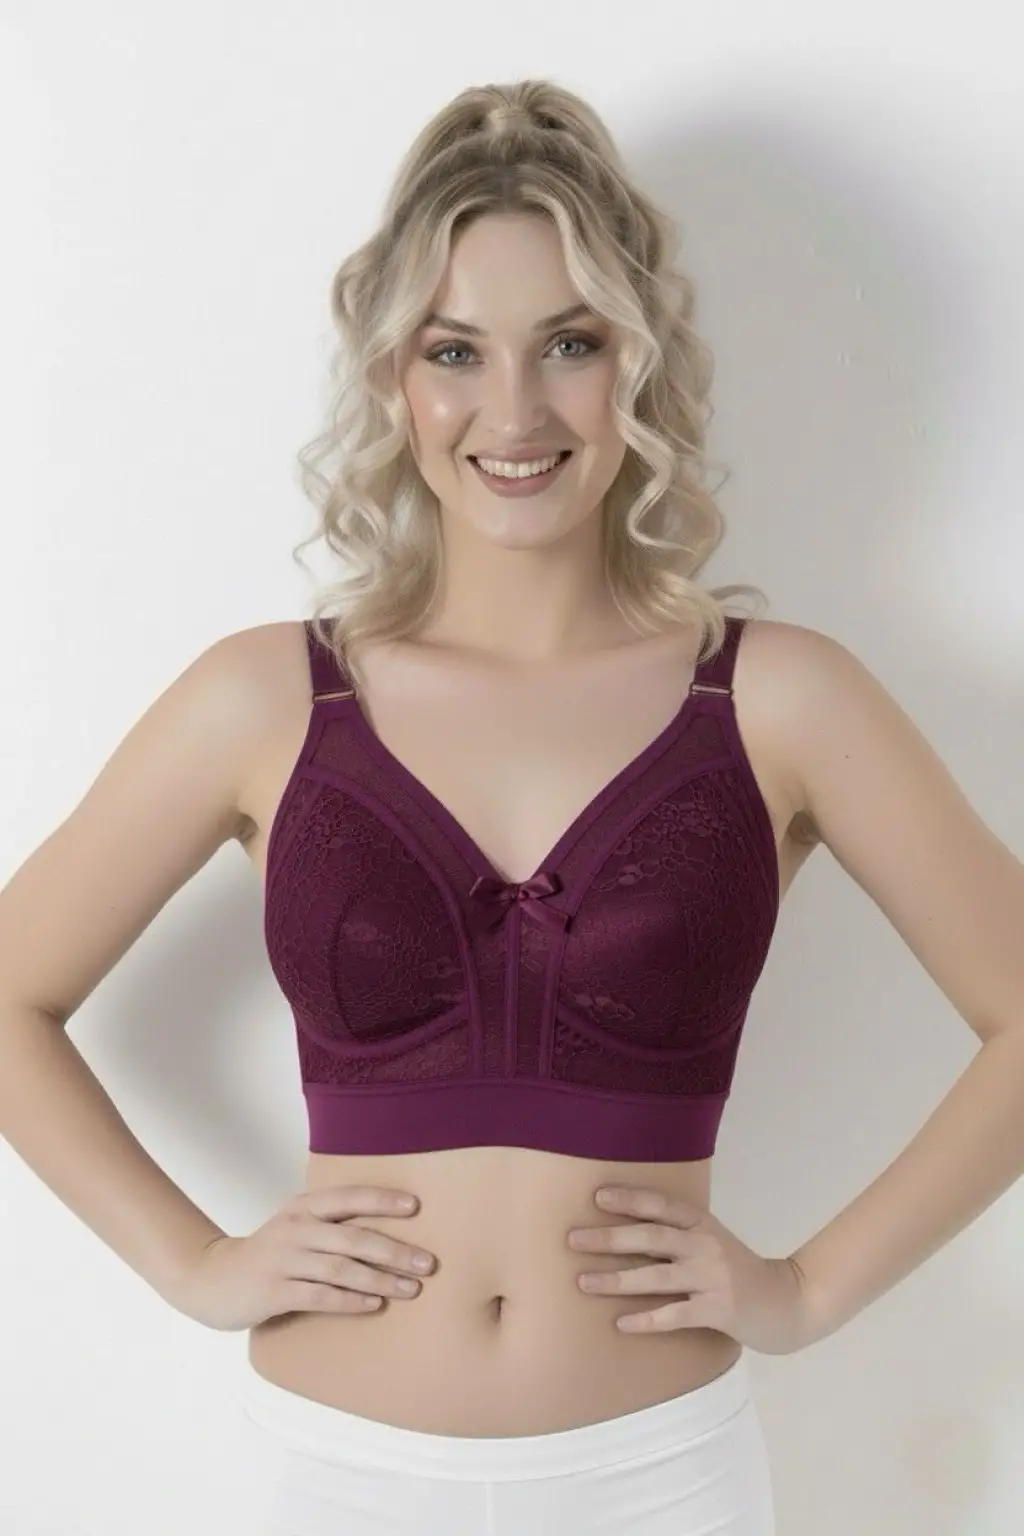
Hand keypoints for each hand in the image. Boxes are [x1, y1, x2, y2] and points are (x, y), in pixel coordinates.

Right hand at [171, 1185, 435, 1331]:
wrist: (214, 1279)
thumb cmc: (271, 1252)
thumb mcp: (297, 1226)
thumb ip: (332, 1223)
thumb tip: (391, 1229)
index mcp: (303, 1206)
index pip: (348, 1197)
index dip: (382, 1200)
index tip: (417, 1206)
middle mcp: (295, 1228)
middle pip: (353, 1237)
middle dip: (395, 1250)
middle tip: (428, 1263)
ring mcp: (283, 1260)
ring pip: (341, 1269)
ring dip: (381, 1280)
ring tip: (412, 1289)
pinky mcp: (274, 1292)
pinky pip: (320, 1296)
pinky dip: (350, 1301)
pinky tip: (375, 1305)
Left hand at [568, 1186, 812, 1355]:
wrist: (787, 1302)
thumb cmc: (738, 1270)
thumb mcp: (712, 1242)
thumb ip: (678, 1234)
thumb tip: (625, 1231)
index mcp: (703, 1224)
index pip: (662, 1206)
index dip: (630, 1199)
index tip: (597, 1196)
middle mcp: (705, 1246)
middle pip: (651, 1237)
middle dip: (609, 1238)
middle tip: (572, 1239)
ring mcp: (712, 1278)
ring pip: (656, 1276)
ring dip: (616, 1280)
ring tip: (583, 1282)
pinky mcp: (717, 1311)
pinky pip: (674, 1315)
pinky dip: (646, 1319)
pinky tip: (620, 1323)